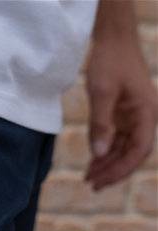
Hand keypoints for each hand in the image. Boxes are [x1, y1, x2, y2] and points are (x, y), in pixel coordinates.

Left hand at [85, 34, 156, 190]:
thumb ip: (100, 124)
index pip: (139, 150)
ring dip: (107, 164)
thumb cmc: (110, 61)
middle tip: (91, 185)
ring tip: (88, 177)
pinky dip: (104, 152)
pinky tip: (92, 163)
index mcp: (147, 112)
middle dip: (113, 171)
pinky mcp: (124, 115)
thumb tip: (98, 154)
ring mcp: (134, 117)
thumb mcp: (102, 93)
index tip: (102, 180)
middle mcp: (145, 117)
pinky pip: (117, 140)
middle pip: (132, 154)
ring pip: (123, 149)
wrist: (112, 39)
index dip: (121, 169)